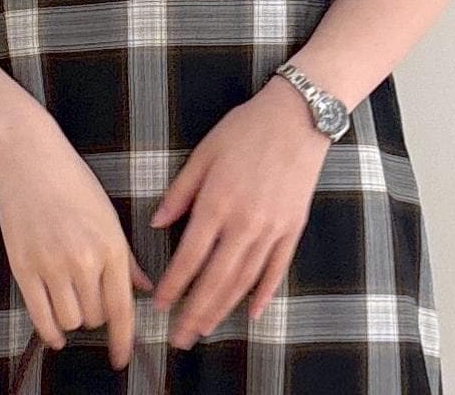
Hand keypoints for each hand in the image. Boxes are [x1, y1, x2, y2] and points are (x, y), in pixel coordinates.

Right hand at [0, 110, 153, 369]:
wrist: (29, 157)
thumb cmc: (73, 180)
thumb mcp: (108, 215)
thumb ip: (126, 258)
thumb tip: (145, 290)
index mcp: (111, 245)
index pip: (122, 308)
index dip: (123, 340)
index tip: (121, 359)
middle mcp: (84, 259)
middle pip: (96, 317)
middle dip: (98, 315)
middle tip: (92, 297)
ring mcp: (51, 265)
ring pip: (70, 320)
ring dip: (74, 317)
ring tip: (72, 298)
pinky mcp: (23, 267)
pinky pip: (40, 316)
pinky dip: (50, 331)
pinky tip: (55, 331)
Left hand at [149, 74, 330, 348]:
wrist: (297, 117)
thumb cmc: (244, 129)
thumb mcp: (204, 152)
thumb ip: (180, 192)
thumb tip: (157, 223)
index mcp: (218, 202)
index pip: (190, 256)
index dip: (174, 284)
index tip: (160, 305)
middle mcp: (245, 222)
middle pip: (216, 279)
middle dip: (195, 311)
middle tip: (179, 337)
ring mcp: (273, 228)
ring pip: (245, 280)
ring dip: (224, 308)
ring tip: (206, 329)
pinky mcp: (293, 227)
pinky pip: (277, 268)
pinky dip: (264, 293)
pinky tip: (251, 312)